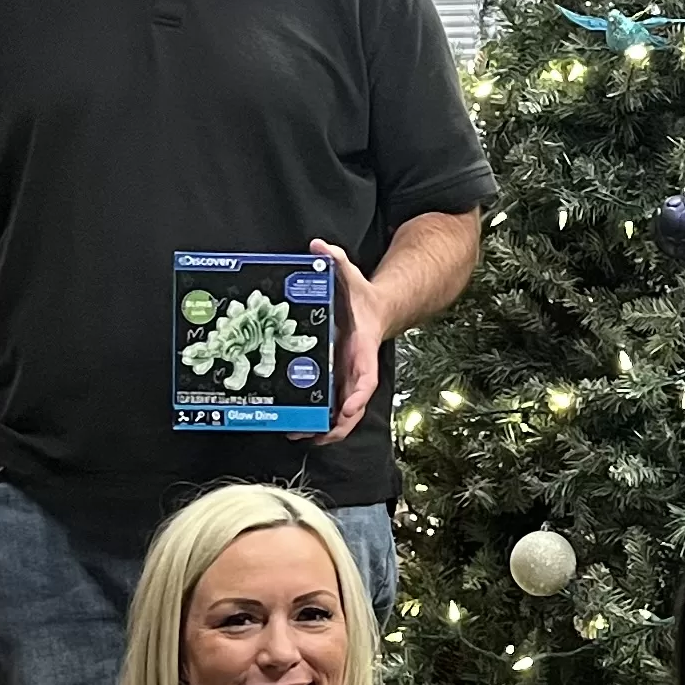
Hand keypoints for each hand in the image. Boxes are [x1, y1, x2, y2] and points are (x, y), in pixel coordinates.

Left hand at [311, 239, 386, 430]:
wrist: (379, 310)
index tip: (348, 407)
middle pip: (355, 403)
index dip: (357, 393)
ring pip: (345, 412)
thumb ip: (337, 261)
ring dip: (329, 429)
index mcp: (363, 347)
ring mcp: (350, 377)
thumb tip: (319, 245)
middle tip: (318, 435)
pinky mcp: (341, 380)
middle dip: (339, 422)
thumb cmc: (364, 298)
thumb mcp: (351, 277)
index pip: (365, 375)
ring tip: (306, 439)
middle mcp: (358, 367)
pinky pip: (335, 406)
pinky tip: (305, 431)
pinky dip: (324, 422)